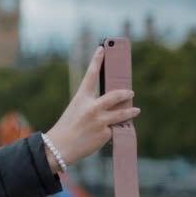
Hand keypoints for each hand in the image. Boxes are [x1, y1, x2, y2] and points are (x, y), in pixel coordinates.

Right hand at [45, 46, 139, 169]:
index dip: (97, 60)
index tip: (102, 49)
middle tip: (130, 93)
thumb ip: (91, 106)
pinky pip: (115, 129)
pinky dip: (114, 130)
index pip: (91, 75)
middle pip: (116, 95)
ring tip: (136, 110)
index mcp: (81, 98)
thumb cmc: (67, 128)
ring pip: (122, 113)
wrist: (60, 147)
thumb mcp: (76, 111)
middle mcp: (92, 107)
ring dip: (131, 111)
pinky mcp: (105, 133)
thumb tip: (111, 106)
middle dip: (125, 93)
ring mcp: (100, 120)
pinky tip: (110, 134)